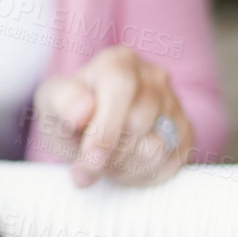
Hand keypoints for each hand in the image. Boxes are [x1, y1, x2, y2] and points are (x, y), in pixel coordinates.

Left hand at [33, 45, 192, 185]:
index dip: (105, 128)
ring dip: (123, 166)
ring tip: (104, 162)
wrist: (90, 129)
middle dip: (108, 153)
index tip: (89, 158)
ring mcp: (174, 105)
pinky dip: (140, 175)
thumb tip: (81, 110)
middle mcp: (153, 77)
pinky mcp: (185, 133)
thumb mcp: (52, 102)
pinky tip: (123, 166)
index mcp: (120, 61)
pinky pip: (168, 163)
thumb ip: (61, 102)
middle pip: (138, 122)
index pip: (120, 87)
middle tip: (87, 163)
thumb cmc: (71, 112)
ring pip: (156, 148)